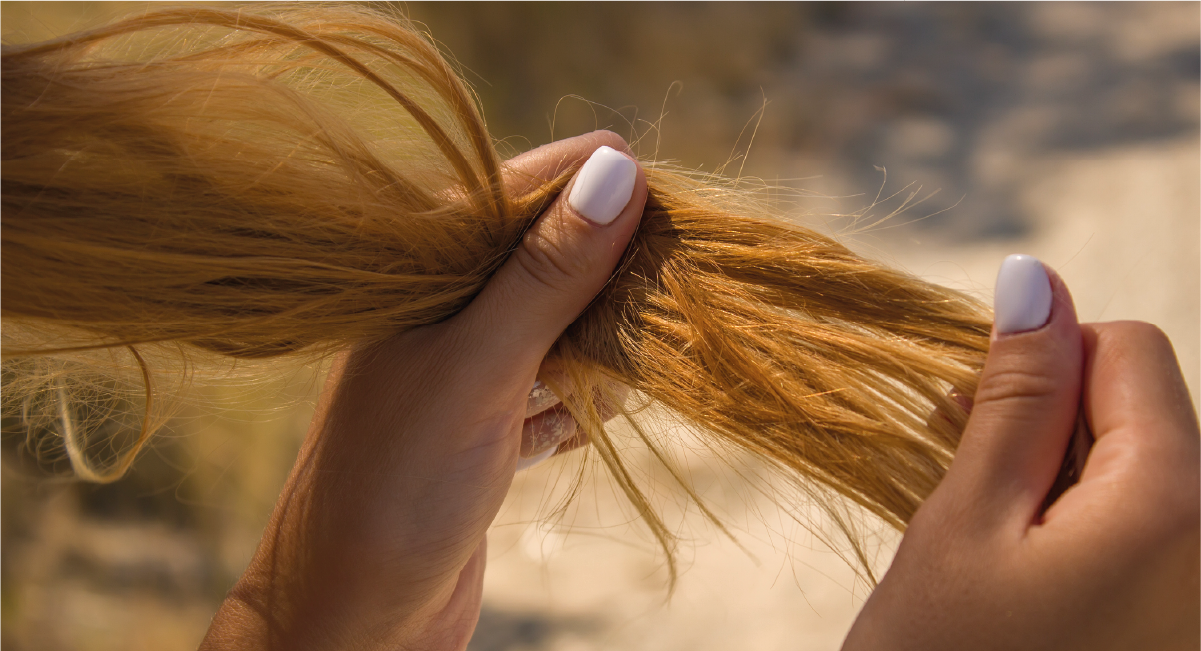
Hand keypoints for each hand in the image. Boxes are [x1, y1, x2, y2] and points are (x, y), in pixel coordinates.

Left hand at [200, 130, 646, 649]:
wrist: (353, 622)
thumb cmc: (395, 488)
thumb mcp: (478, 369)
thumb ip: (545, 274)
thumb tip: (618, 168)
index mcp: (417, 272)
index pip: (519, 192)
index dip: (595, 189)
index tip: (670, 201)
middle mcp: (439, 311)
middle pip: (549, 259)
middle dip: (610, 275)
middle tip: (666, 292)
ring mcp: (463, 371)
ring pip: (558, 327)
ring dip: (602, 346)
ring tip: (630, 368)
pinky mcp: (485, 427)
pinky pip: (553, 390)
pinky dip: (581, 403)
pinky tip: (593, 420)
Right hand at [843, 255, 1199, 649]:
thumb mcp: (966, 521)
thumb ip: (1015, 397)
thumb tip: (1035, 278)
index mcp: (1177, 503)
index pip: (1129, 349)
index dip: (1043, 364)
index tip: (972, 418)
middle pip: (1144, 410)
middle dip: (1050, 423)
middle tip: (965, 481)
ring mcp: (1200, 588)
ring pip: (1141, 469)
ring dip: (1057, 477)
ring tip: (989, 537)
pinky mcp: (1178, 617)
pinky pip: (1146, 529)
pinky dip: (1080, 527)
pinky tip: (1024, 571)